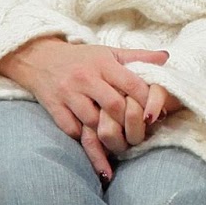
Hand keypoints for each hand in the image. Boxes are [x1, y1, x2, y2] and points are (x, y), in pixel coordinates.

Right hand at [0, 39, 181, 178]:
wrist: (39, 57)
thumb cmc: (82, 58)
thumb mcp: (109, 53)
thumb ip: (138, 57)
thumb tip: (166, 57)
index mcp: (103, 63)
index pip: (131, 84)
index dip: (146, 101)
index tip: (155, 115)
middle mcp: (85, 78)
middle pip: (113, 106)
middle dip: (128, 123)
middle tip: (139, 135)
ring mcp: (68, 94)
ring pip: (92, 122)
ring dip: (107, 136)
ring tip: (121, 147)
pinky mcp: (54, 108)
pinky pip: (72, 130)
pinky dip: (85, 141)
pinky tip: (97, 151)